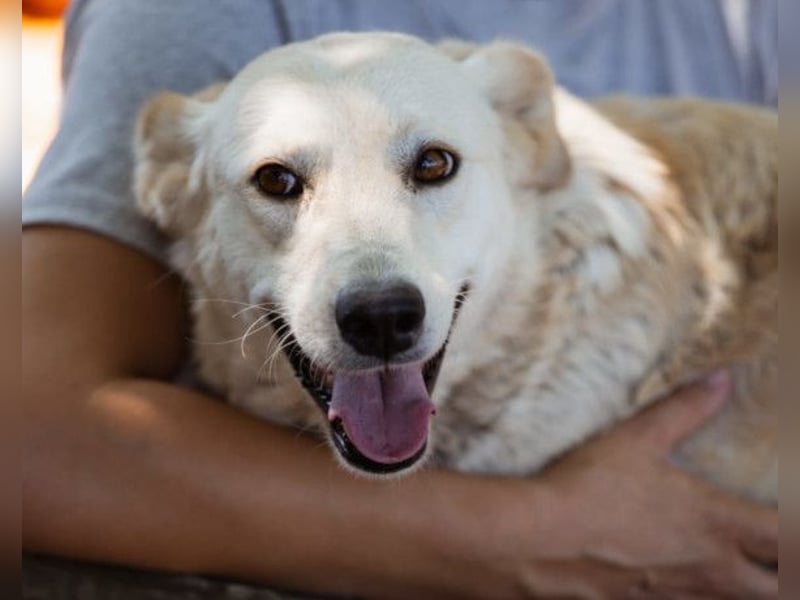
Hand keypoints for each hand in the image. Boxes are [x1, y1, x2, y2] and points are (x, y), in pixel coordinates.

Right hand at [507, 372, 776, 598]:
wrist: (539, 537)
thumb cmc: (592, 487)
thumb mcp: (638, 439)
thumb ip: (684, 409)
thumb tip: (720, 379)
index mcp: (715, 522)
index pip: (788, 538)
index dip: (795, 533)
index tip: (788, 519)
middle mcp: (708, 567)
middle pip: (776, 589)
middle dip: (784, 576)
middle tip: (773, 557)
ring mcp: (676, 594)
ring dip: (742, 589)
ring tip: (734, 574)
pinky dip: (692, 596)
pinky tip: (674, 583)